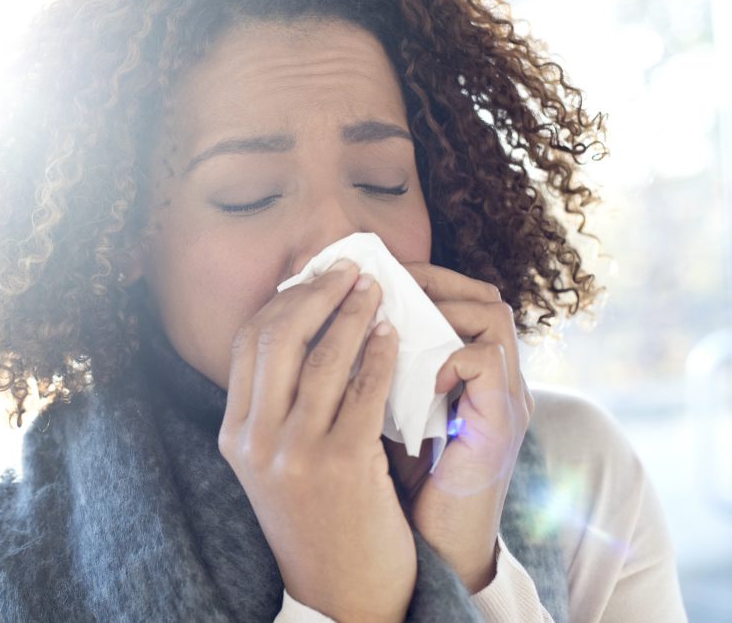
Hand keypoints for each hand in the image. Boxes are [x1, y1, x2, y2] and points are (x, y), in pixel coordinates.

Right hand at [219, 260, 415, 622]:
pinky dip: (380, 353)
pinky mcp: (343, 465)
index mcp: (233, 436)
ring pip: (323, 356)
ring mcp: (296, 453)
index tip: (314, 277)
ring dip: (353, 312)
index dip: (283, 301)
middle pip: (277, 338)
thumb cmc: (317, 519)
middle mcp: (255, 441)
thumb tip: (305, 327)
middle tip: (348, 270)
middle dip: (316, 293)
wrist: (342, 592)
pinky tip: (393, 334)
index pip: (248, 344)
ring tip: (375, 290)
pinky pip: (364, 388)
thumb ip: (278, 406)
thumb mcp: (276, 463)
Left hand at [390, 263, 533, 592]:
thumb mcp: (383, 416)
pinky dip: (444, 355)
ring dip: (436, 308)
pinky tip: (408, 373)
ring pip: (493, 314)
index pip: (463, 296)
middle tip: (375, 281)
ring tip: (387, 316)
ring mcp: (507, 401)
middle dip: (428, 280)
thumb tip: (323, 326)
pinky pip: (486, 359)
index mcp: (471, 375)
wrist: (435, 552)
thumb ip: (373, 374)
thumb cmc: (400, 485)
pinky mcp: (503, 427)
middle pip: (485, 294)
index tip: (366, 276)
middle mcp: (499, 381)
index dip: (419, 278)